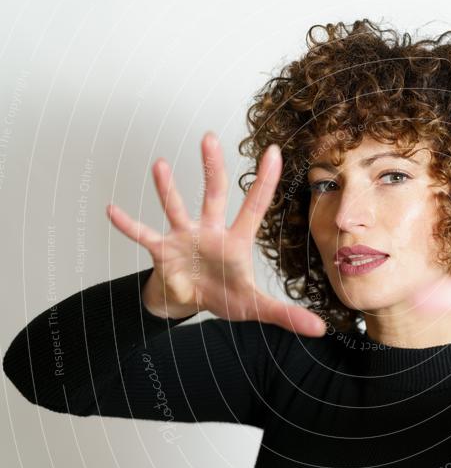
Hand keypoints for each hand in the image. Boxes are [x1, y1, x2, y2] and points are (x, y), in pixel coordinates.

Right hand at [106, 132, 325, 336]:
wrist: (190, 304)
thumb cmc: (224, 297)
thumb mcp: (255, 307)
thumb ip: (286, 315)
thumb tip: (320, 329)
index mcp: (236, 241)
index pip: (254, 206)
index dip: (265, 181)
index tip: (274, 151)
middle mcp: (210, 231)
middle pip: (212, 194)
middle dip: (212, 167)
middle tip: (210, 138)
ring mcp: (184, 238)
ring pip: (176, 208)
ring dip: (168, 188)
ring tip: (161, 165)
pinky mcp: (162, 253)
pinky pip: (144, 236)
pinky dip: (129, 226)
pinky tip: (113, 210)